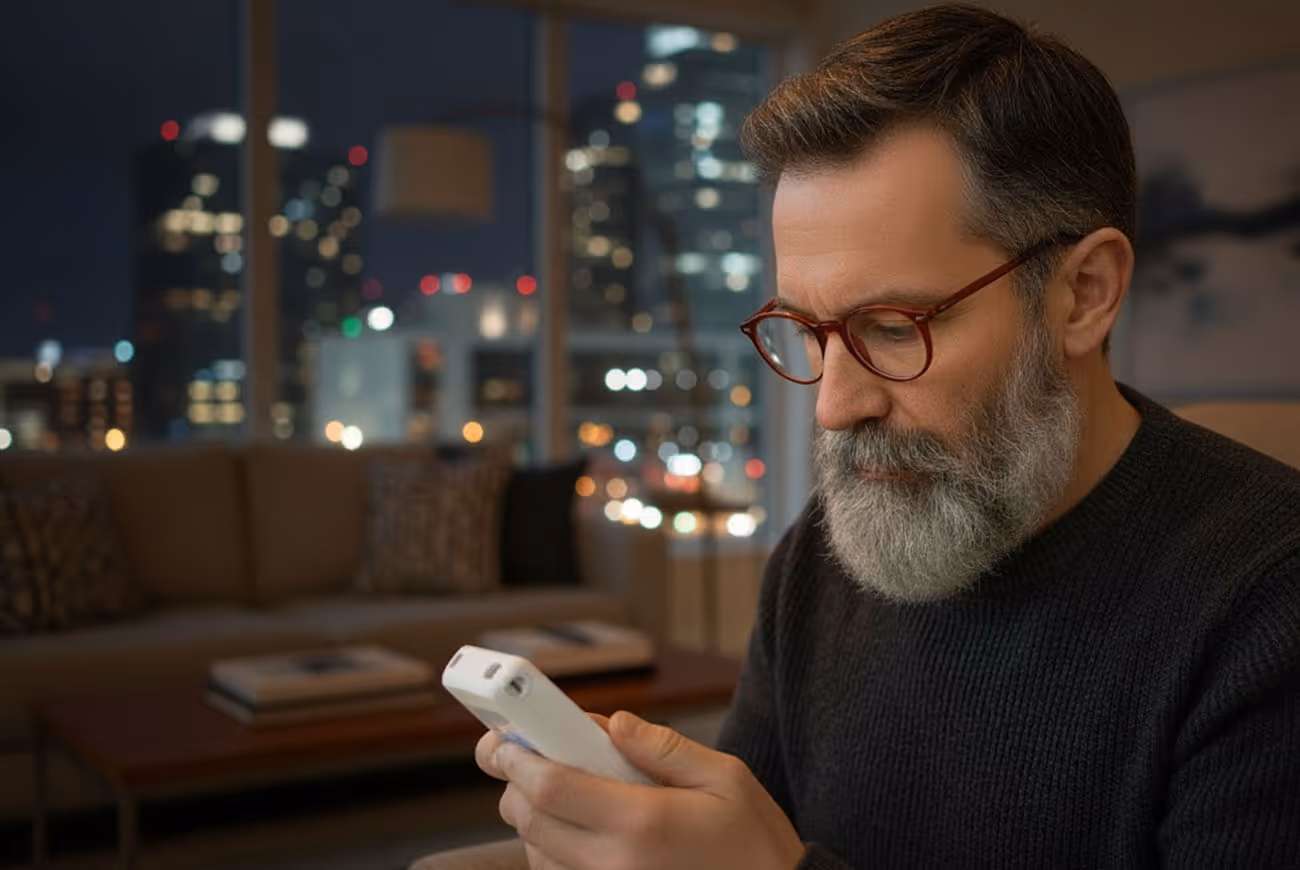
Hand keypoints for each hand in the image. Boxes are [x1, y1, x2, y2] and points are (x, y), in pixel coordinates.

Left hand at [474, 711, 805, 869]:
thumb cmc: (755, 842)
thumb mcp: (726, 778)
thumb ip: (664, 747)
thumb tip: (616, 725)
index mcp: (642, 823)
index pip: (551, 787)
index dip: (516, 757)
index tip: (502, 737)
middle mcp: (616, 865)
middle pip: (530, 820)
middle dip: (516, 782)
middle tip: (527, 753)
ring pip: (536, 852)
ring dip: (533, 817)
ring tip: (563, 790)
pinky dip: (552, 849)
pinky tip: (579, 827)